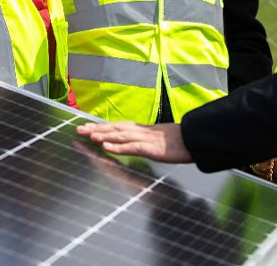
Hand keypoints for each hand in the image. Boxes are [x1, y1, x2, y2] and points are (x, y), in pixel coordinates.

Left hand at [77, 121, 192, 162]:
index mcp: (143, 130)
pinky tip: (106, 148)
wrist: (197, 139)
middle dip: (96, 129)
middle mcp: (141, 132)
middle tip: (79, 129)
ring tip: (88, 136)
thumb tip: (137, 143)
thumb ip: (148, 141)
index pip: (118, 127)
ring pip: (120, 135)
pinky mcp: (151, 149)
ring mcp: (146, 139)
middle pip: (115, 129)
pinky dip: (118, 147)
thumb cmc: (181, 141)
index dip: (102, 127)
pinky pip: (132, 147)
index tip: (88, 127)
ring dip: (103, 135)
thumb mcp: (161, 139)